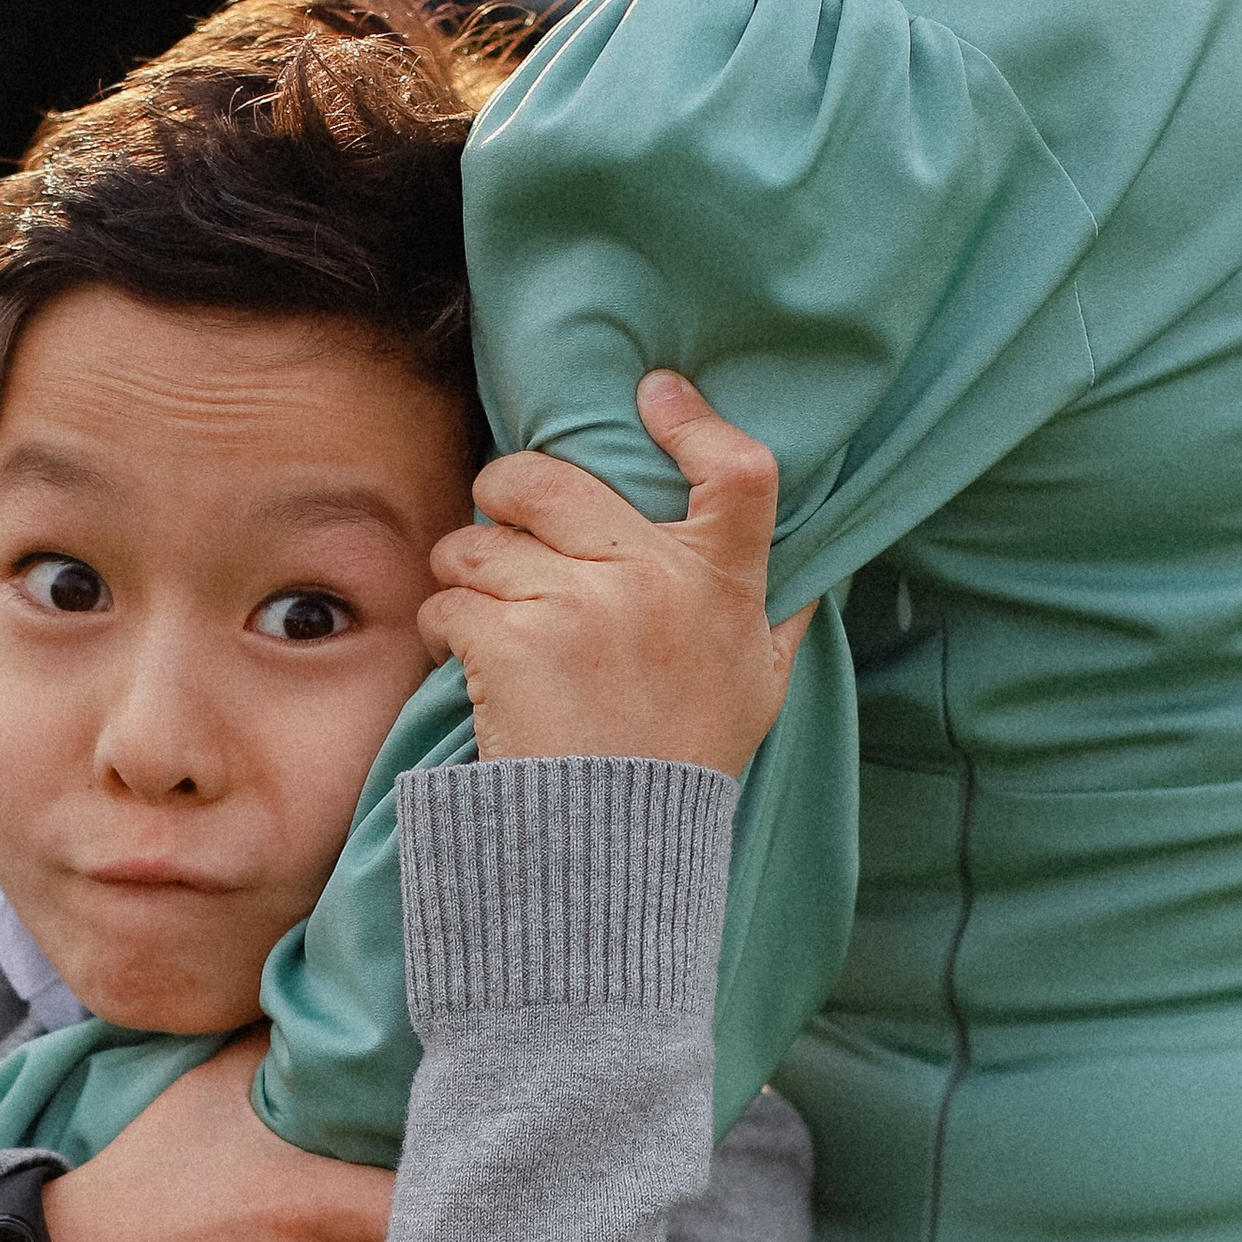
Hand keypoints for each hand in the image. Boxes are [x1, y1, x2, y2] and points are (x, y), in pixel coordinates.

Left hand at [420, 373, 814, 775]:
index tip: (655, 392)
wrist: (617, 850)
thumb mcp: (758, 690)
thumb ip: (773, 622)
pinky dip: (443, 627)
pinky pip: (450, 601)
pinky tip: (460, 658)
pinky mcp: (513, 643)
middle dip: (505, 489)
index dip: (696, 421)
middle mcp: (654, 582)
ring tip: (479, 615)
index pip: (738, 473)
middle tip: (495, 513)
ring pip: (483, 542)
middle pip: (554, 480)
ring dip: (464, 572)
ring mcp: (581, 607)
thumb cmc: (684, 767)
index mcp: (721, 584)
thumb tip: (799, 578)